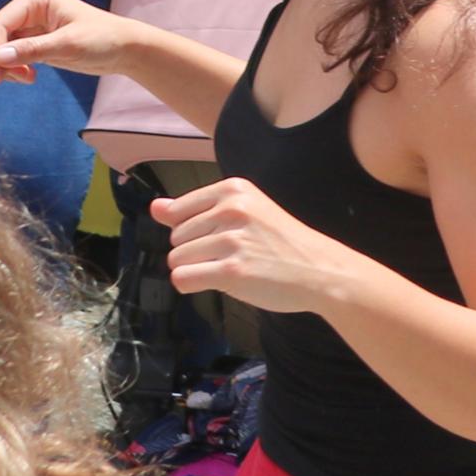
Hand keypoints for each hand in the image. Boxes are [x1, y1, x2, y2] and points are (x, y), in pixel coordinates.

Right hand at [0, 0, 137, 88]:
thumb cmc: (104, 39)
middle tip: (21, 77)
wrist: (125, 49)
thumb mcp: (69, 45)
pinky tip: (29, 76)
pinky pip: (6, 55)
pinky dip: (10, 67)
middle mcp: (28, 8)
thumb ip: (33, 50)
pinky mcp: (31, 41)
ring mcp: (28, 25)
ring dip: (3, 65)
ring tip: (28, 77)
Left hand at [144, 176, 365, 317]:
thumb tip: (155, 208)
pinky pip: (183, 278)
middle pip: (174, 238)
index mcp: (234, 190)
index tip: (223, 236)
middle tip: (234, 254)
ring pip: (176, 260)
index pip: (176, 212)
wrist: (321, 270)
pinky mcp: (232, 271)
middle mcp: (231, 209)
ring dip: (197, 270)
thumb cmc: (283, 242)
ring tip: (232, 268)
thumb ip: (195, 209)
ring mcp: (232, 240)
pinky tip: (220, 282)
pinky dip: (193, 285)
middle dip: (195, 251)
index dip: (193, 231)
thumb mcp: (244, 213)